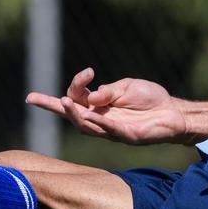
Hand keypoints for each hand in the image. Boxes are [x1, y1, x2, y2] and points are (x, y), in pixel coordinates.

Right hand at [25, 68, 188, 144]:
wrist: (173, 112)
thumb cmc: (149, 99)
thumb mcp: (126, 87)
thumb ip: (108, 91)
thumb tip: (90, 97)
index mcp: (99, 105)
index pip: (76, 97)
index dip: (75, 84)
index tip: (89, 72)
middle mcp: (101, 118)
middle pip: (72, 114)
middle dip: (52, 106)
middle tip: (34, 98)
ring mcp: (112, 129)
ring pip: (85, 126)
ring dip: (73, 114)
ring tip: (63, 102)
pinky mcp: (127, 136)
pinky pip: (109, 130)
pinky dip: (100, 122)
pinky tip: (91, 114)